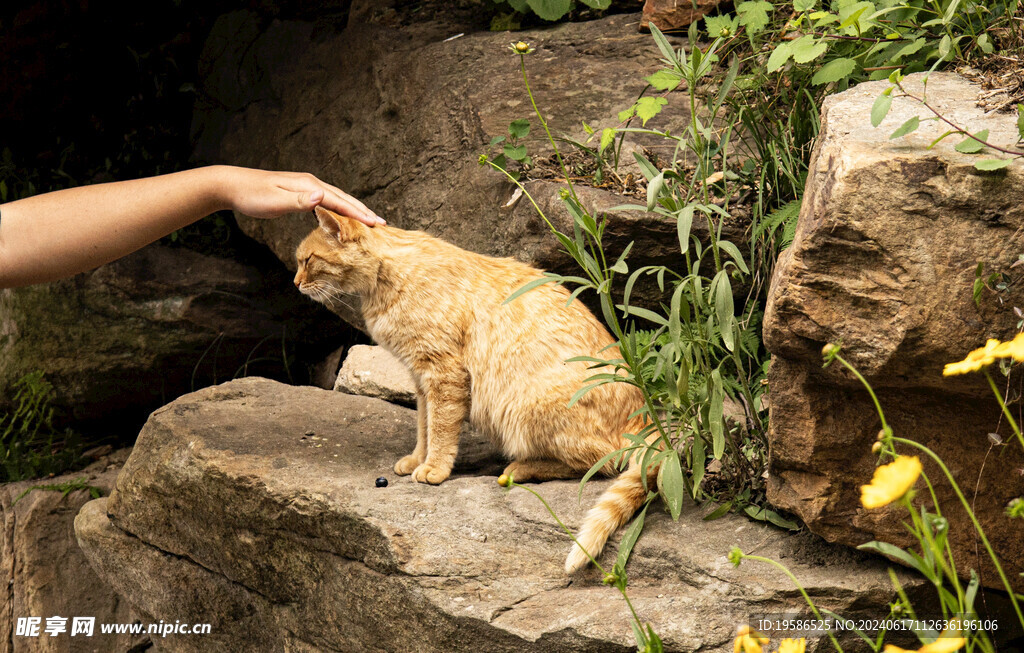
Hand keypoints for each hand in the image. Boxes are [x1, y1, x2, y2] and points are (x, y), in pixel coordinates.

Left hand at [217, 166, 384, 225]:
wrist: (233, 185)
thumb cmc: (252, 195)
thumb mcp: (275, 200)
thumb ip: (299, 200)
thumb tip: (321, 196)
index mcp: (309, 185)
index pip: (339, 201)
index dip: (358, 213)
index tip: (376, 224)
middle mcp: (311, 183)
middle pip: (343, 198)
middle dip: (363, 211)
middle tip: (382, 224)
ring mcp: (306, 186)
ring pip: (337, 198)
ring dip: (354, 209)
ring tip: (369, 220)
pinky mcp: (301, 192)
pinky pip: (328, 201)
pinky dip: (340, 209)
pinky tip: (342, 216)